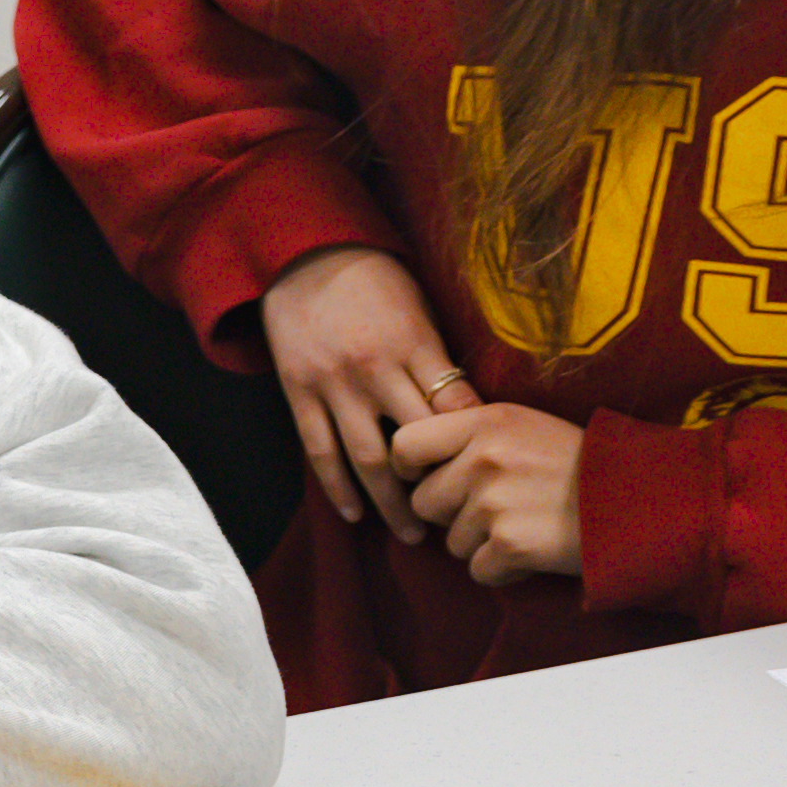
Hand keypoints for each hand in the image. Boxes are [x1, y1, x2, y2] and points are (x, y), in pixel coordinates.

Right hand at [262, 243, 471, 538]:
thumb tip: (469, 410)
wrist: (303, 253)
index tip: (487, 474)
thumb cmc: (373, 278)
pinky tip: (353, 513)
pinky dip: (337, 487)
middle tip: (460, 519)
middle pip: (418, 442)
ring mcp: (334, 383)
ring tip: (411, 534)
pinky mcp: (299, 391)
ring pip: (368, 458)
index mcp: (414, 343)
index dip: (472, 446)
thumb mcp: (419, 307)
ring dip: (391, 503)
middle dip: (440, 486)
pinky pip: (319, 450)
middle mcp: (375, 368)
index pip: (454, 407)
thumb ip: (438, 357)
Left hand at [387, 402, 586, 581]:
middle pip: (424, 502)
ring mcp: (495, 502)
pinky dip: (504, 569)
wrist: (644, 500)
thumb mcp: (525, 425)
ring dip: (483, 543)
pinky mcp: (510, 544)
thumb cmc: (582, 463)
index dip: (409, 470)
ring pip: (452, 542)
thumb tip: (416, 460)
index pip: (404, 444)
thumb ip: (472, 435)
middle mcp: (484, 457)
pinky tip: (536, 549)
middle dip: (453, 515)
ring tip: (528, 524)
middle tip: (499, 509)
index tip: (429, 479)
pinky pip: (478, 570)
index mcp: (484, 421)